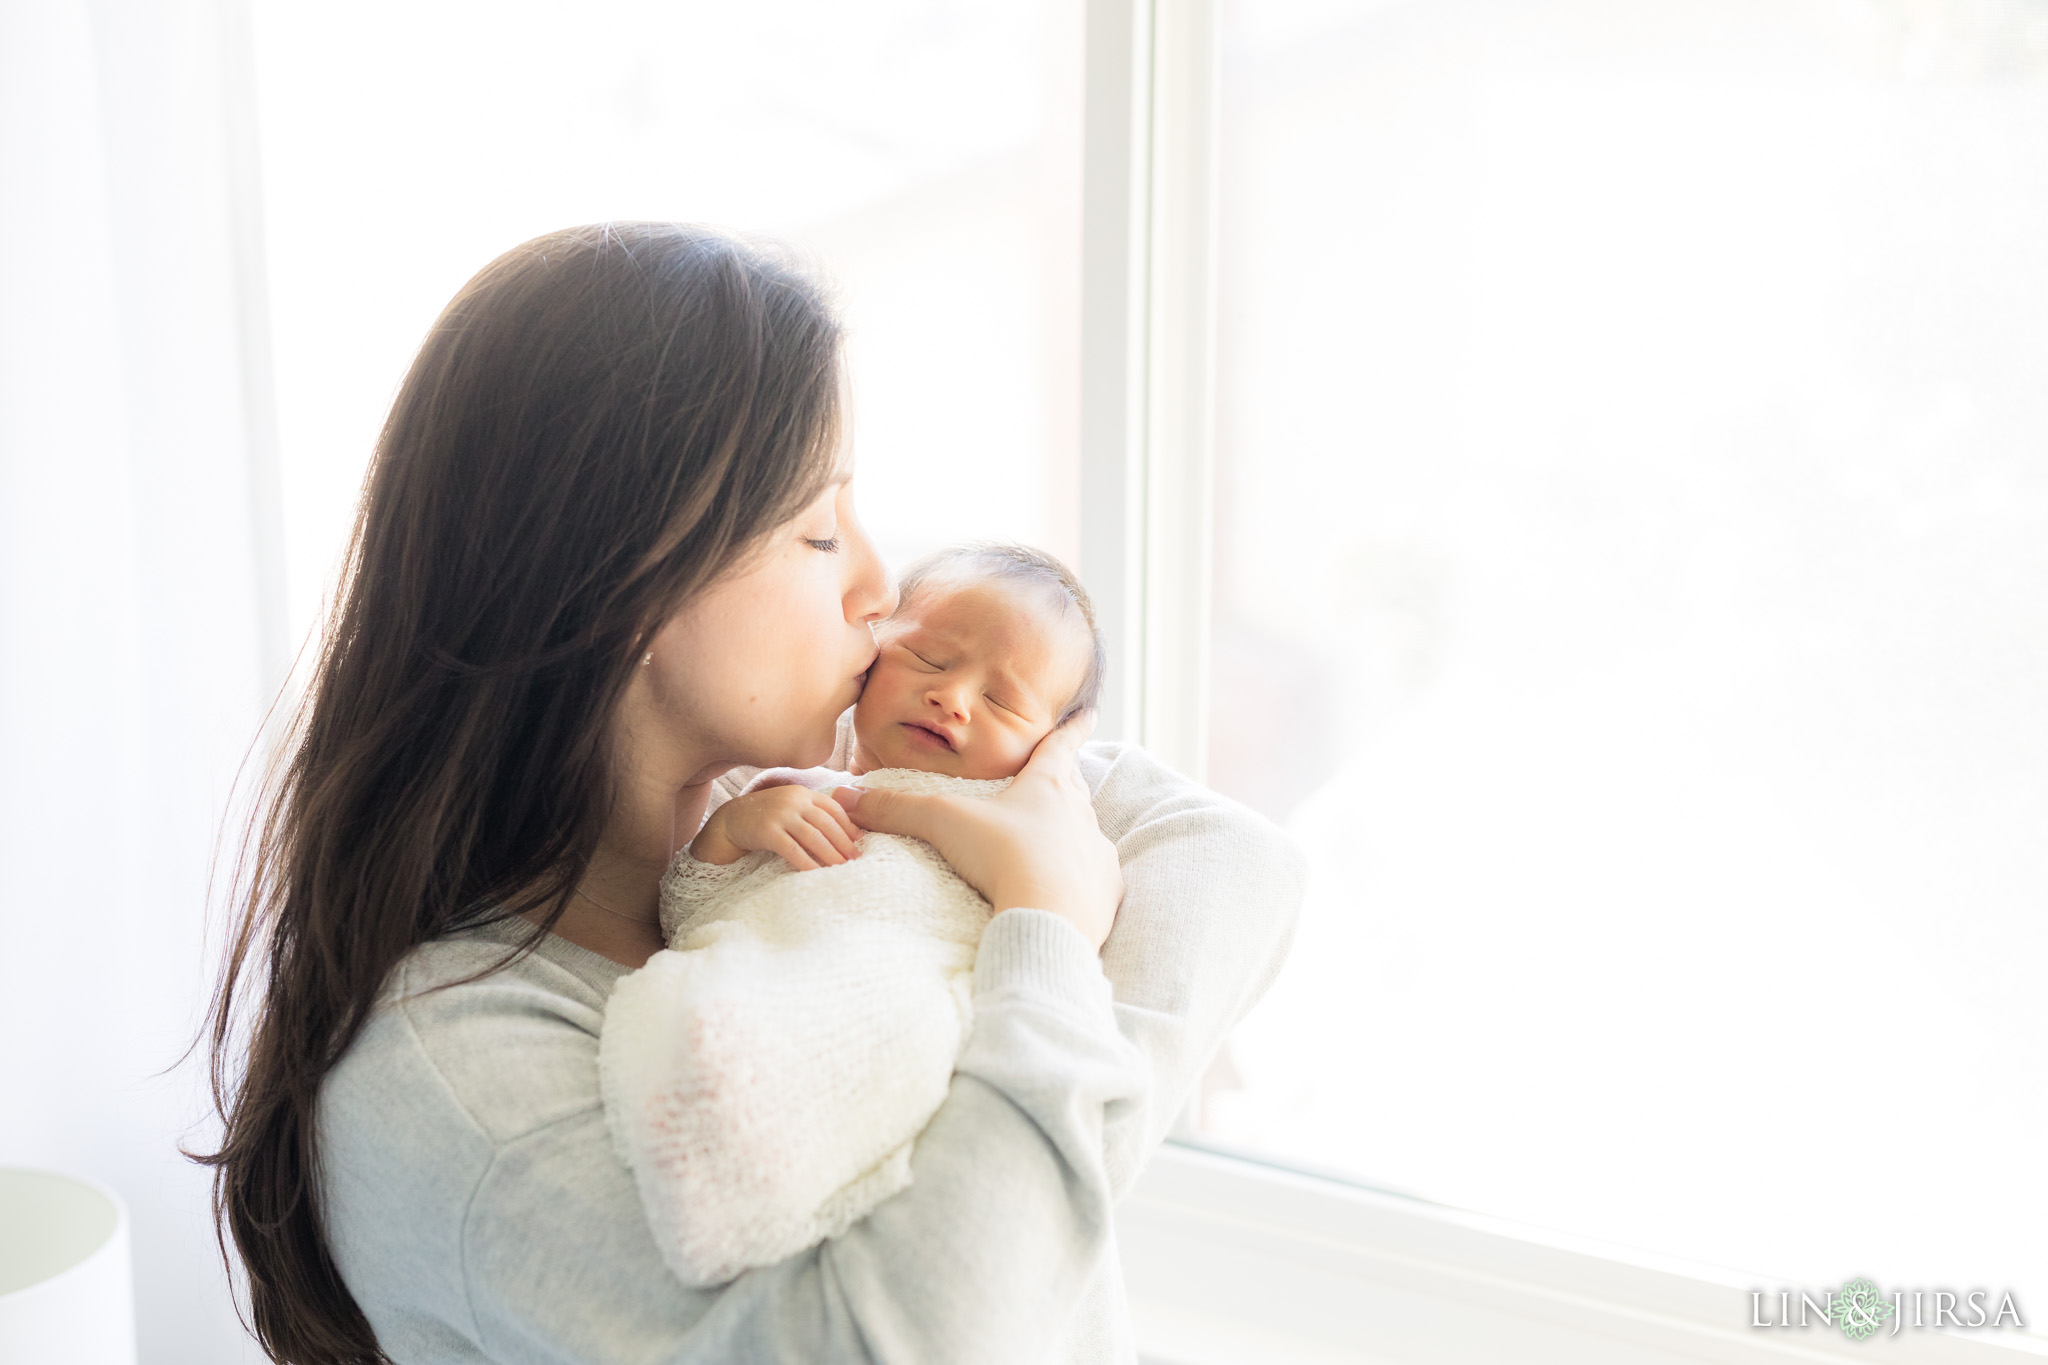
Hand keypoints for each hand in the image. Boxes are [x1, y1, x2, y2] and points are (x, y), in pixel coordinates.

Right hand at [691, 784, 862, 870]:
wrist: (731, 820)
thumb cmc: (767, 816)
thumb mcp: (791, 806)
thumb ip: (813, 812)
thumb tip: (845, 831)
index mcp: (803, 793)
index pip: (834, 808)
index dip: (849, 825)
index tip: (860, 841)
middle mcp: (794, 800)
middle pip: (827, 823)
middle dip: (843, 842)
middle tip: (855, 859)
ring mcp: (780, 815)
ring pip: (813, 837)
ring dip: (830, 854)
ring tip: (841, 868)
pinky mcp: (767, 831)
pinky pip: (793, 850)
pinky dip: (807, 862)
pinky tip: (817, 873)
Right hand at [830, 711, 1122, 949]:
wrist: (1048, 917)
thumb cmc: (1002, 857)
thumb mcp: (944, 823)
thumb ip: (897, 808)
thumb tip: (848, 797)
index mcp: (1047, 786)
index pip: (1061, 745)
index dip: (1073, 727)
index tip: (1091, 711)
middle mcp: (1079, 814)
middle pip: (1074, 788)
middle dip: (1067, 780)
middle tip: (1064, 775)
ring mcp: (1096, 853)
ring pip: (1085, 834)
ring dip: (1071, 834)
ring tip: (1055, 842)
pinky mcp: (1105, 892)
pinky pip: (1096, 879)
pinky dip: (1082, 879)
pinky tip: (1068, 890)